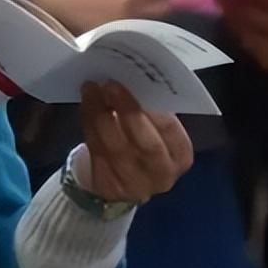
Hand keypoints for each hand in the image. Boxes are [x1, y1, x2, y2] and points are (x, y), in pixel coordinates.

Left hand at [79, 81, 192, 203]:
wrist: (118, 175)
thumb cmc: (139, 139)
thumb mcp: (152, 126)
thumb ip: (148, 110)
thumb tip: (130, 79)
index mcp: (180, 154)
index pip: (170, 131)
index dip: (153, 109)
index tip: (136, 83)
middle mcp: (162, 174)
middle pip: (147, 144)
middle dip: (128, 112)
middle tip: (110, 84)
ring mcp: (136, 185)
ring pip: (116, 147)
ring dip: (100, 114)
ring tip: (91, 89)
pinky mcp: (109, 187)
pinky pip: (96, 151)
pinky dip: (89, 124)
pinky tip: (86, 106)